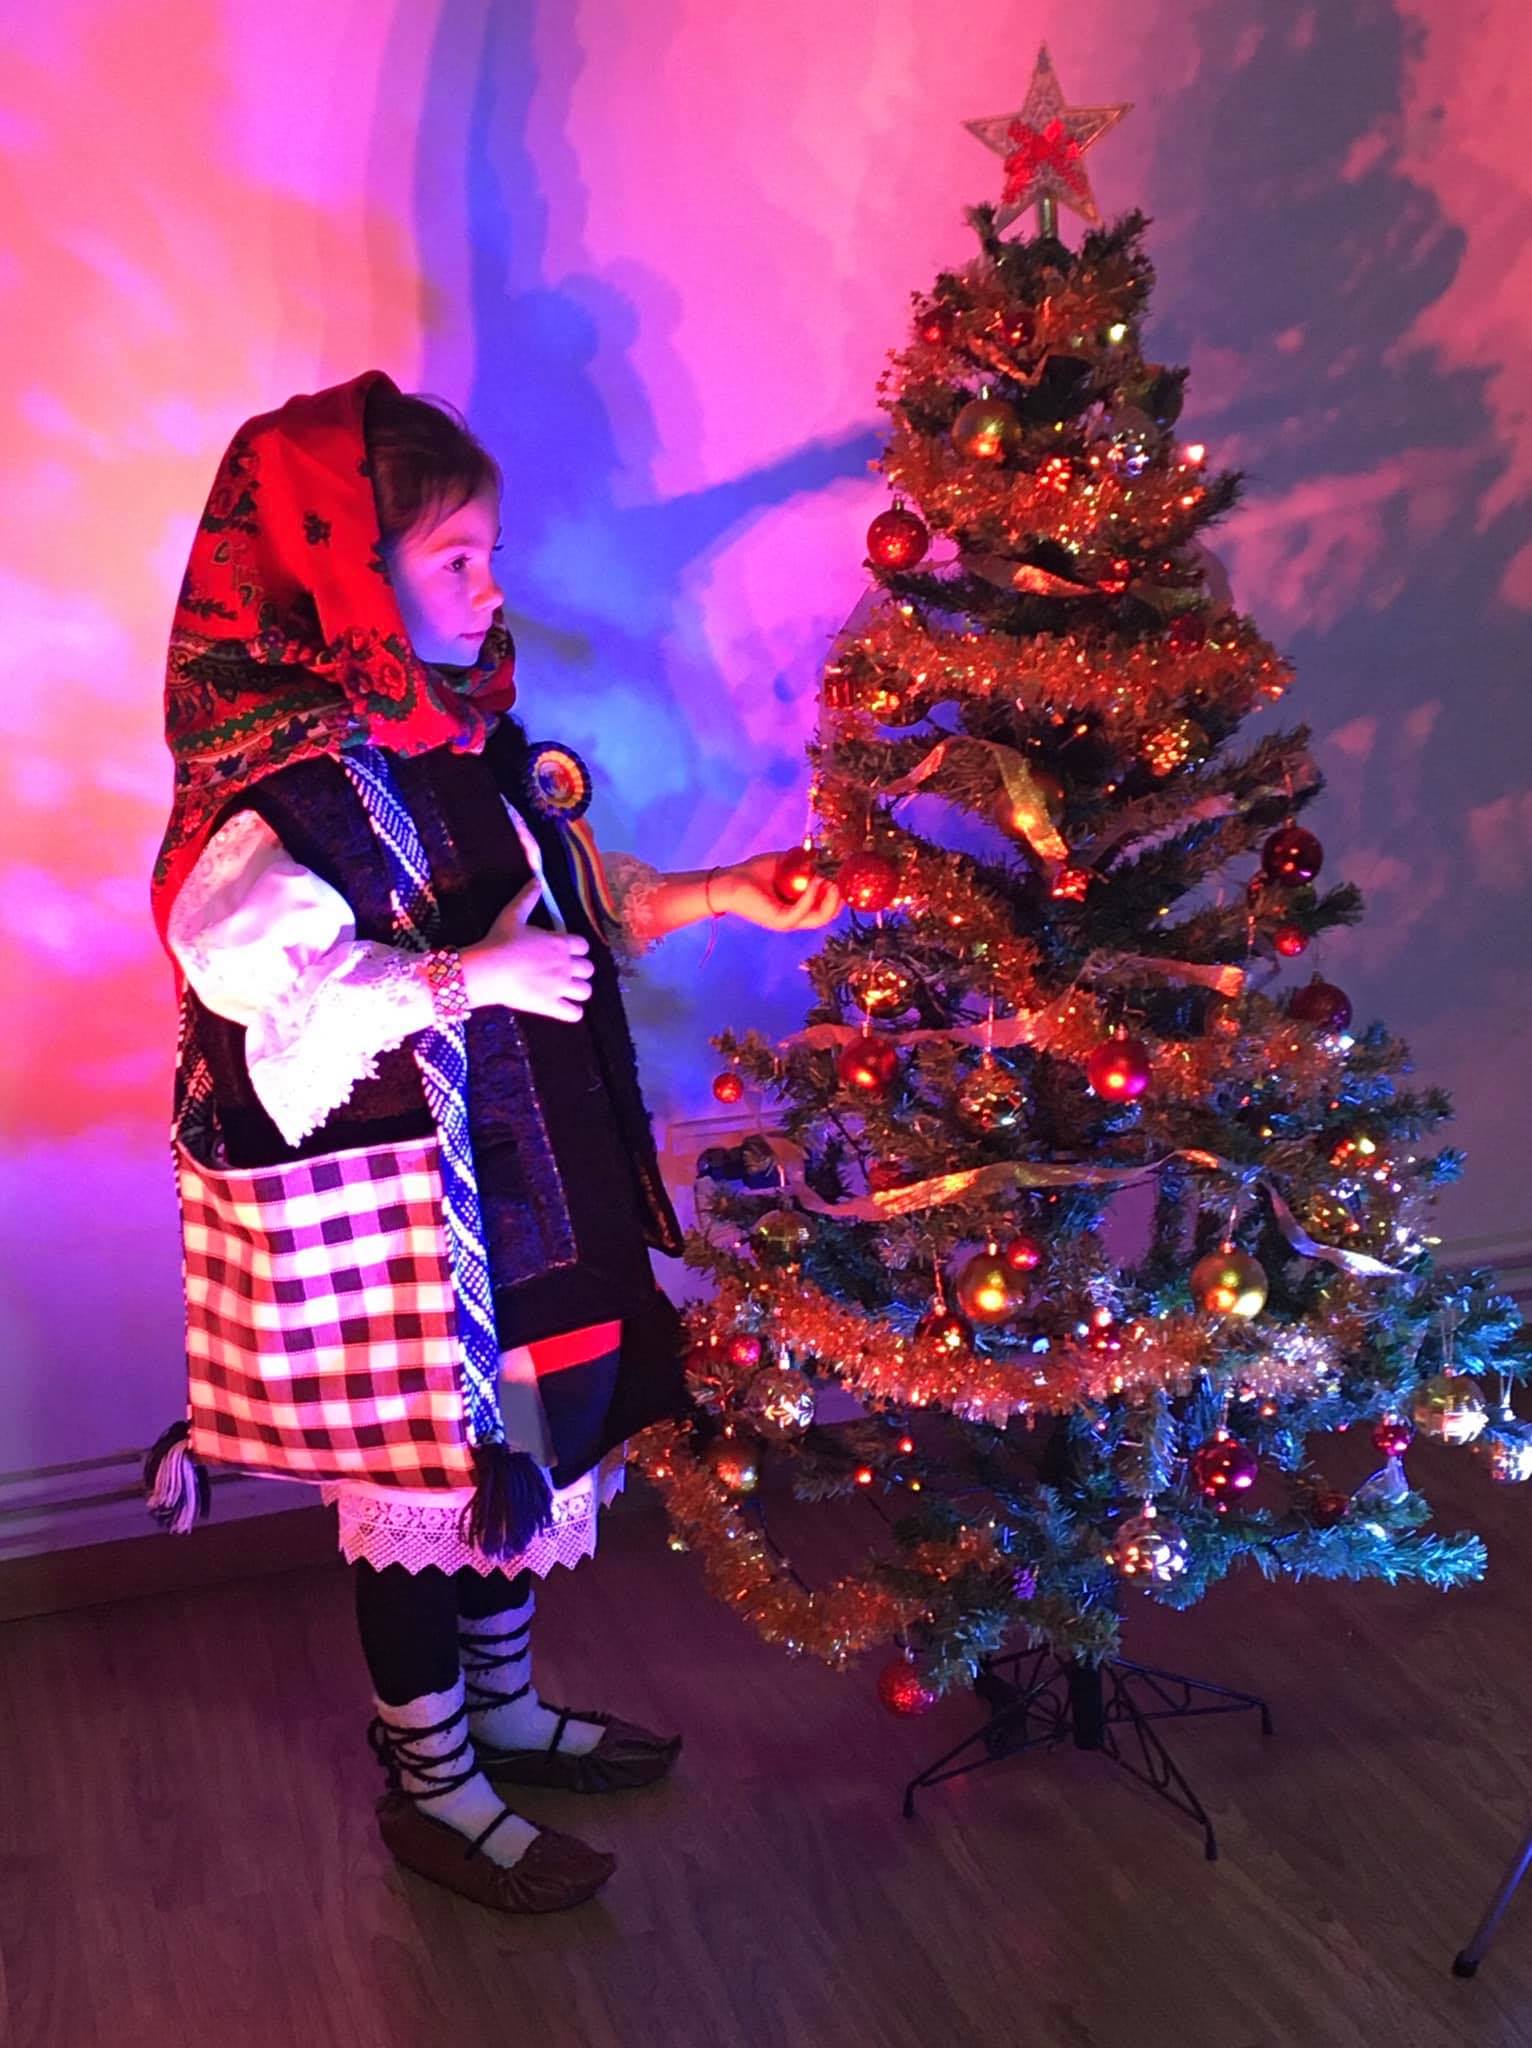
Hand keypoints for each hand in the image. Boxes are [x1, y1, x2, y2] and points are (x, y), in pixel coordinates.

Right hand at [460, 878, 593, 1021]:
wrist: (487, 969)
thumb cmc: (499, 940)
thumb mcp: (513, 914)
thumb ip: (528, 897)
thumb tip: (537, 879)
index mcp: (560, 943)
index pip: (583, 946)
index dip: (576, 949)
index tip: (564, 951)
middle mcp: (566, 964)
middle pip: (589, 969)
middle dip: (579, 970)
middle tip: (564, 972)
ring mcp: (560, 987)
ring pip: (586, 991)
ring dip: (578, 991)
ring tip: (565, 991)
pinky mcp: (551, 1006)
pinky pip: (575, 1014)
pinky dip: (572, 1012)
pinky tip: (563, 1008)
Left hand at [720, 850, 842, 932]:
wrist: (728, 880)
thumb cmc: (752, 872)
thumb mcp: (784, 863)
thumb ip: (803, 861)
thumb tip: (822, 854)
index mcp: (797, 906)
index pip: (826, 907)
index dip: (839, 894)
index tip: (844, 877)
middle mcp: (795, 917)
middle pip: (827, 915)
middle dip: (838, 898)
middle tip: (840, 880)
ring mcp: (788, 921)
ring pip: (820, 918)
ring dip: (829, 899)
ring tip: (829, 880)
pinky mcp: (779, 921)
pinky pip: (801, 912)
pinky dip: (811, 897)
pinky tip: (815, 881)